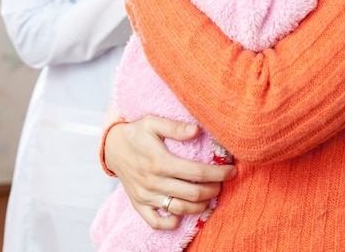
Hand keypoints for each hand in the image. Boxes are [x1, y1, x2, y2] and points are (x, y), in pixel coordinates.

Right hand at [104, 115, 236, 229]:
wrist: (112, 147)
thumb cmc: (136, 132)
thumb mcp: (153, 122)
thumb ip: (175, 127)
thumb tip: (196, 130)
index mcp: (160, 161)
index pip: (197, 172)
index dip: (218, 173)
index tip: (232, 171)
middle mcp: (154, 181)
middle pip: (193, 193)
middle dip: (213, 189)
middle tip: (222, 183)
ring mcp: (146, 196)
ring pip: (180, 208)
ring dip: (200, 205)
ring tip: (209, 196)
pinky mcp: (139, 204)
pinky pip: (157, 222)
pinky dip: (173, 221)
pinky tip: (184, 212)